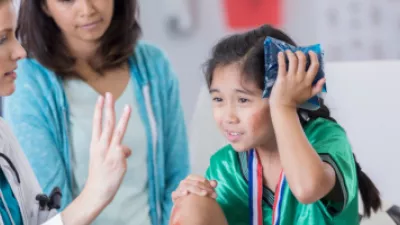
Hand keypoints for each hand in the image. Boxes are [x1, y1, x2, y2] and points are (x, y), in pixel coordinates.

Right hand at [83, 92, 131, 206]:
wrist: (97, 192)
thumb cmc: (100, 176)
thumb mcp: (105, 160)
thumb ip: (116, 150)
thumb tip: (127, 149)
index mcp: (95, 145)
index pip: (97, 124)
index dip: (99, 110)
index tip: (100, 98)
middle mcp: (101, 146)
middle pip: (106, 123)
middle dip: (108, 107)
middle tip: (109, 94)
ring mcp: (109, 151)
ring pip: (117, 130)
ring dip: (123, 118)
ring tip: (128, 106)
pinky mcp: (117, 157)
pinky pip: (125, 150)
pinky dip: (125, 154)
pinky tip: (119, 165)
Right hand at [172, 175, 216, 202]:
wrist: (186, 206)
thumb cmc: (196, 196)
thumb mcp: (204, 190)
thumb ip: (210, 186)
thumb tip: (215, 183)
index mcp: (191, 178)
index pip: (200, 179)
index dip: (208, 184)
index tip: (214, 192)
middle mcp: (184, 182)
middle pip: (195, 183)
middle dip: (205, 188)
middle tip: (213, 195)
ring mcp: (179, 188)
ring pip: (187, 186)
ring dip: (197, 190)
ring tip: (204, 194)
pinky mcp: (175, 195)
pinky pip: (176, 193)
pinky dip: (180, 192)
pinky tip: (186, 193)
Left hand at [269, 50, 325, 108]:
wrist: (283, 106)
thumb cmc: (296, 100)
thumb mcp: (310, 95)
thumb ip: (318, 87)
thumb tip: (324, 78)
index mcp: (308, 81)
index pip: (314, 66)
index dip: (314, 57)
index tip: (310, 52)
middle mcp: (301, 77)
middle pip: (302, 60)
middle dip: (300, 53)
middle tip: (297, 52)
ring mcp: (291, 77)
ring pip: (293, 60)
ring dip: (290, 53)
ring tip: (288, 52)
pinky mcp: (282, 78)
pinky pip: (282, 65)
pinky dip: (281, 58)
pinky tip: (280, 54)